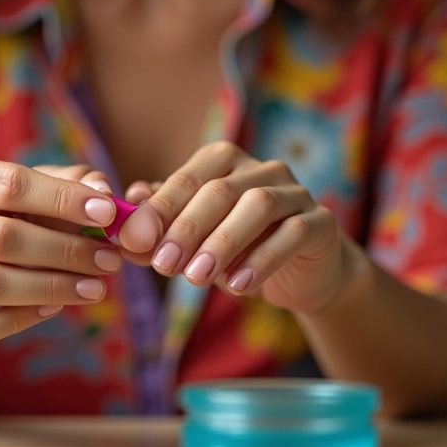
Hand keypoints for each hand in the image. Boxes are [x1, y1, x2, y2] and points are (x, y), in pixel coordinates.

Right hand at [0, 156, 126, 353]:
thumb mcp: (16, 186)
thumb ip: (62, 182)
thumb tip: (104, 191)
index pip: (11, 184)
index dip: (64, 199)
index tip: (108, 213)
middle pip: (4, 237)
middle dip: (67, 250)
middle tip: (110, 259)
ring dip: (53, 287)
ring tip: (95, 287)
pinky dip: (19, 321)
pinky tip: (53, 308)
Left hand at [125, 142, 345, 313]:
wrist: (300, 273)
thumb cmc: (237, 248)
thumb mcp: (195, 238)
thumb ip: (160, 225)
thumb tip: (124, 214)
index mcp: (225, 161)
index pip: (188, 177)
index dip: (160, 209)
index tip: (135, 241)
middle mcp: (261, 167)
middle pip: (220, 190)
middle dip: (187, 228)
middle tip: (163, 264)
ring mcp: (295, 191)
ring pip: (258, 205)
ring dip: (223, 242)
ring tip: (196, 278)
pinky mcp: (322, 221)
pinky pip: (293, 234)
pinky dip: (262, 259)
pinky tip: (238, 285)